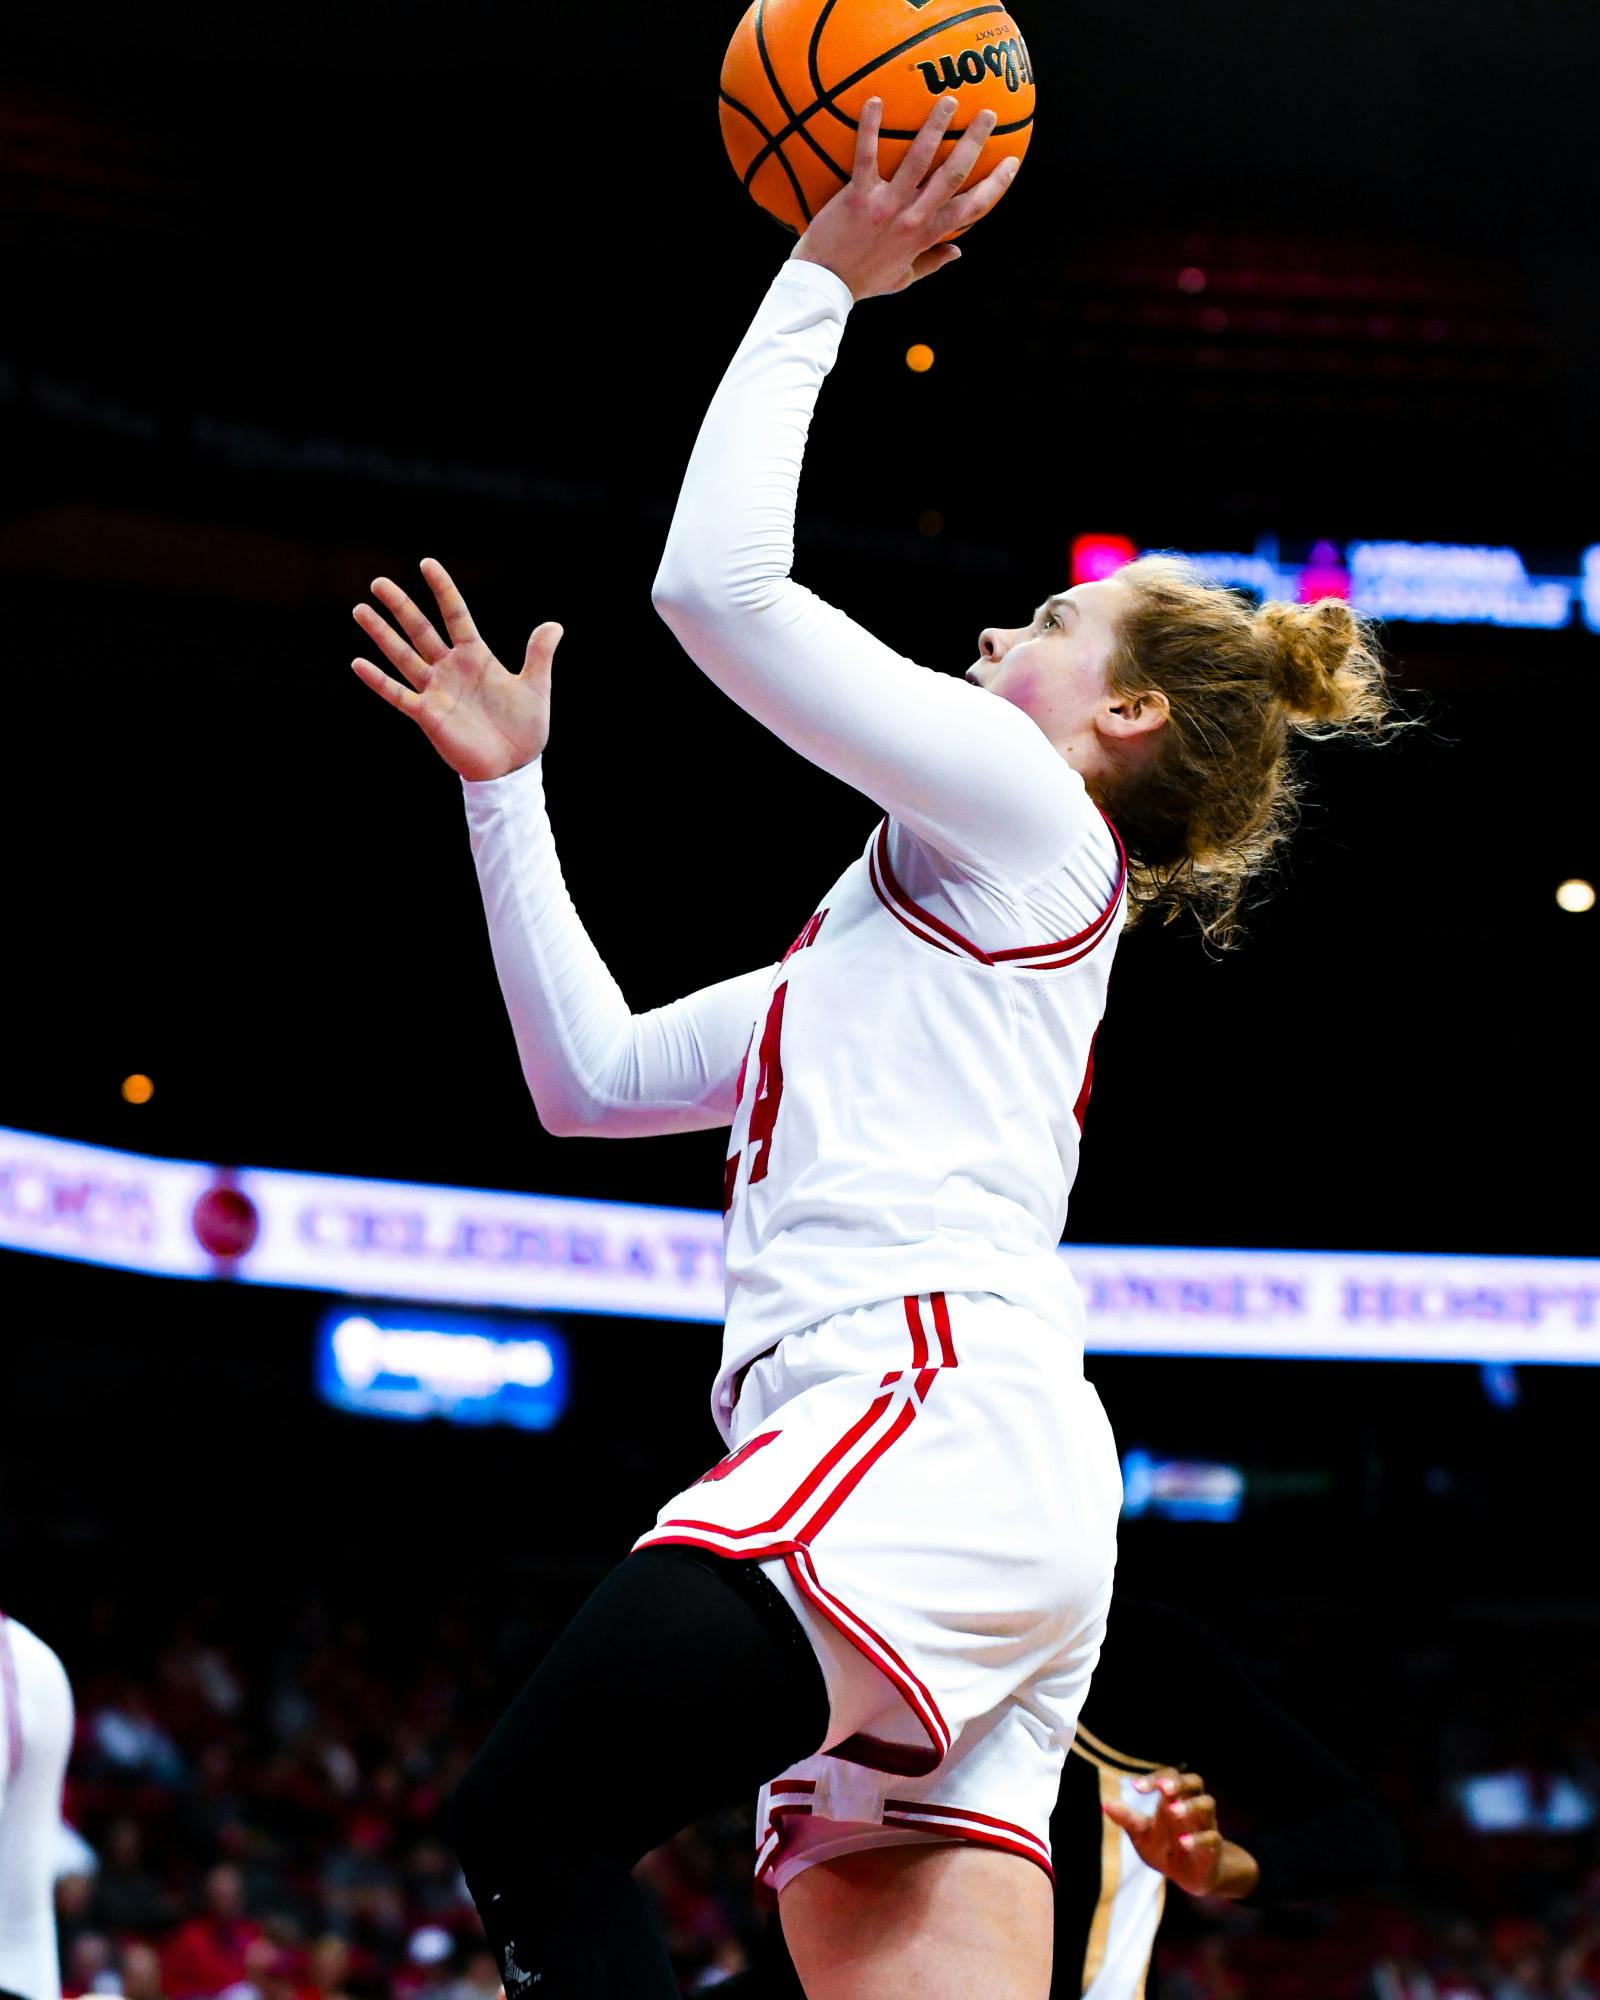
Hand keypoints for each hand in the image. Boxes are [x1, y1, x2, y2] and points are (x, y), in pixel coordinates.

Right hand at [350, 558, 559, 781]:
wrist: (514, 767)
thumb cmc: (525, 728)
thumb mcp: (536, 686)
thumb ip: (539, 655)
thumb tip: (554, 624)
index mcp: (476, 656)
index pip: (455, 615)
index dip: (442, 590)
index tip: (426, 563)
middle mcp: (451, 669)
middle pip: (421, 630)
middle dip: (400, 606)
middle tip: (377, 583)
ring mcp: (436, 691)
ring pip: (403, 656)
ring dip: (382, 635)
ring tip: (360, 610)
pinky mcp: (427, 716)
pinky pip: (398, 695)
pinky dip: (378, 681)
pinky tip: (358, 663)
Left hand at [790, 95, 1016, 300]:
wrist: (826, 286)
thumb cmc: (863, 281)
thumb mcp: (903, 278)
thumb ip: (932, 263)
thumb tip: (959, 251)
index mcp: (927, 236)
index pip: (972, 209)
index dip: (996, 185)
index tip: (1011, 161)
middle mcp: (912, 219)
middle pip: (953, 175)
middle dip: (974, 142)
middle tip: (987, 115)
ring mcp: (886, 207)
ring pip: (918, 160)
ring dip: (935, 127)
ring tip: (948, 100)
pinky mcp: (858, 197)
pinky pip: (865, 156)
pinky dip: (869, 127)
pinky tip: (875, 100)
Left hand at [1101, 1767, 1261, 1900]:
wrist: (1189, 1877)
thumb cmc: (1164, 1848)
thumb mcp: (1142, 1835)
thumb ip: (1128, 1819)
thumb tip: (1105, 1805)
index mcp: (1172, 1799)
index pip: (1169, 1777)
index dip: (1155, 1777)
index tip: (1136, 1787)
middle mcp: (1191, 1807)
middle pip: (1194, 1781)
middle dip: (1180, 1782)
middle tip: (1164, 1788)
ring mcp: (1204, 1825)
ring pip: (1207, 1803)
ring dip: (1190, 1805)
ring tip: (1173, 1811)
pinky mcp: (1213, 1849)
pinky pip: (1212, 1837)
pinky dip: (1198, 1838)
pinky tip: (1183, 1843)